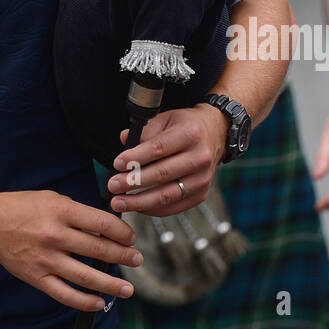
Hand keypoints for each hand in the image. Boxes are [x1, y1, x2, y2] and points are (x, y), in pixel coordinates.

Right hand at [0, 189, 142, 312]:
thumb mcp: (52, 198)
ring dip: (111, 284)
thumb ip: (77, 212)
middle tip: (137, 260)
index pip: (102, 223)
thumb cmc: (21, 207)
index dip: (122, 232)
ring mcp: (46, 259)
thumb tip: (105, 226)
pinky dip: (84, 301)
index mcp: (61, 210)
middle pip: (98, 249)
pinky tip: (99, 302)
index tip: (130, 238)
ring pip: (86, 276)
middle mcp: (55, 235)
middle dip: (123, 256)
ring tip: (127, 288)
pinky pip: (65, 294)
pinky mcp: (37, 277)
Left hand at [106, 105, 229, 216]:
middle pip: (163, 174)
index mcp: (190, 134)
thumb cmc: (185, 126)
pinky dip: (154, 209)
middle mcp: (200, 157)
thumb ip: (145, 130)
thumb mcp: (166, 118)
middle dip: (134, 182)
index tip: (118, 164)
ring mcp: (203, 178)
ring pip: (168, 194)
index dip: (136, 157)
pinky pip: (174, 206)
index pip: (159, 148)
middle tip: (113, 186)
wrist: (215, 134)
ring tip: (120, 202)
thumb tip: (124, 141)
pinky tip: (137, 207)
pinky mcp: (201, 194)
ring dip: (140, 201)